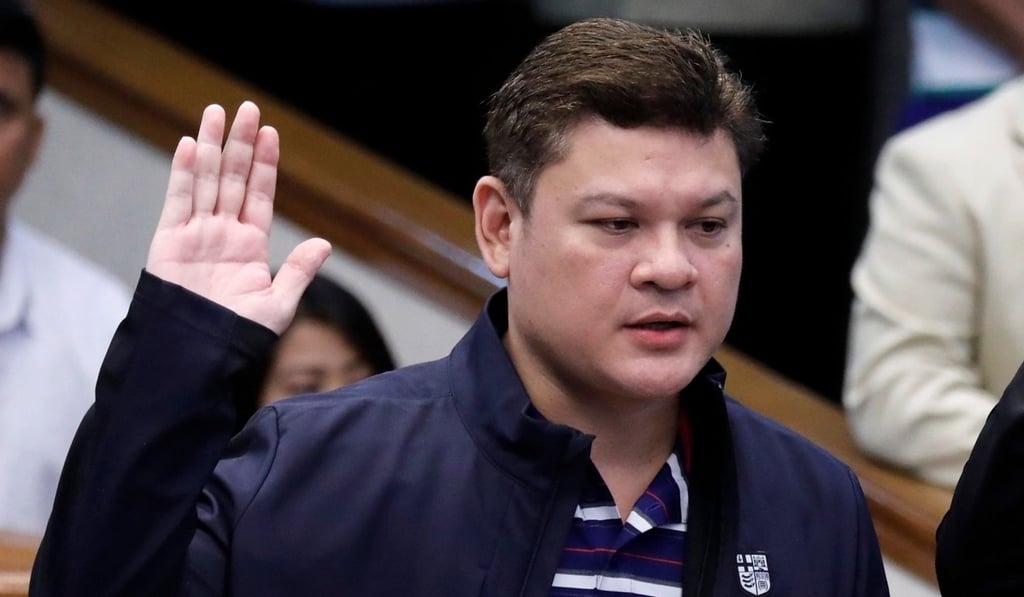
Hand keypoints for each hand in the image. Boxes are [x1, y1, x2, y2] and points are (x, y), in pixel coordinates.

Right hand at [145, 101, 330, 333]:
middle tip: (247, 109)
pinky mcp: (170, 241)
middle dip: (240, 144)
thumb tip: (324, 243)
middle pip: (233, 178)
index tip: (271, 134)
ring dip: (212, 146)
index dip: (264, 163)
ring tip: (218, 112)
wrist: (200, 354)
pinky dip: (185, 173)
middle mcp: (223, 233)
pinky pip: (179, 201)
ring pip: (207, 181)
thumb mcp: (278, 304)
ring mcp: (197, 234)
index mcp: (250, 244)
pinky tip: (193, 145)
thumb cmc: (240, 335)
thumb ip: (299, 271)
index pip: (260, 194)